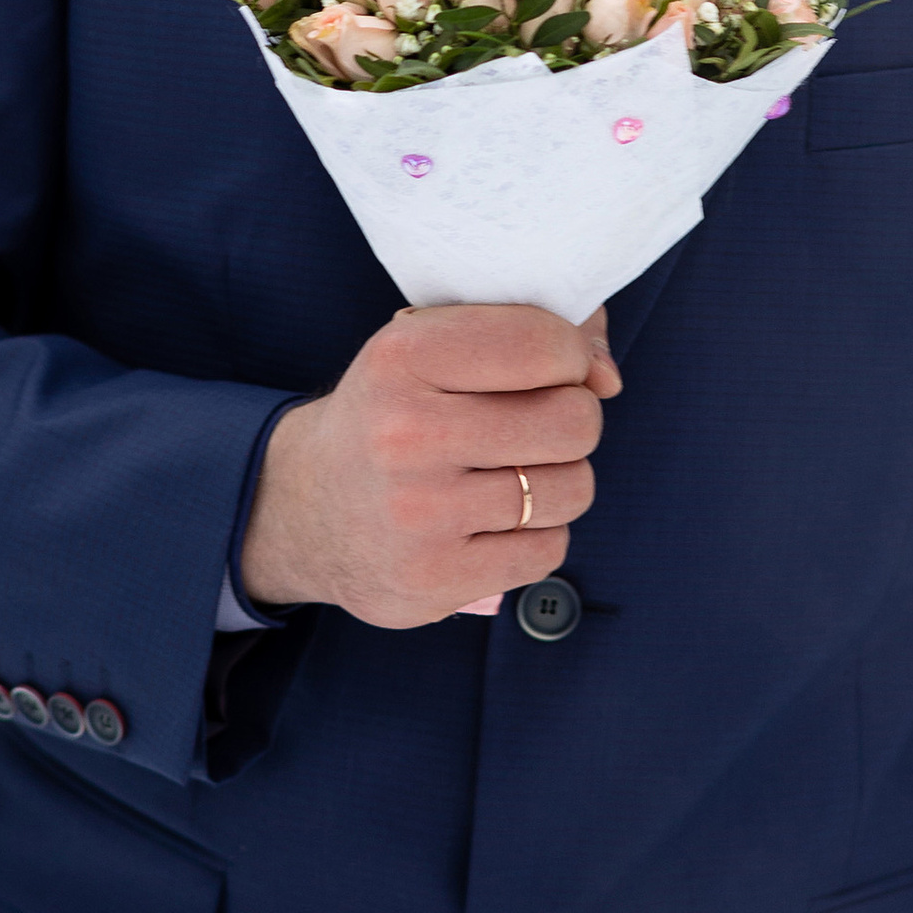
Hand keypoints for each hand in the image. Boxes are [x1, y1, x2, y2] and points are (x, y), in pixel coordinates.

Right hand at [240, 305, 619, 629]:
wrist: (304, 509)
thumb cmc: (394, 414)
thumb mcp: (431, 346)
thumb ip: (531, 335)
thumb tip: (608, 377)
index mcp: (403, 357)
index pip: (546, 345)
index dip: (571, 357)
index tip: (551, 369)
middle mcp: (405, 432)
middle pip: (573, 421)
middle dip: (572, 422)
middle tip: (532, 428)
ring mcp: (419, 513)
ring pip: (572, 489)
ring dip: (557, 482)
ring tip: (507, 476)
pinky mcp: (434, 578)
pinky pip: (548, 549)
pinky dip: (534, 535)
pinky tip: (489, 522)